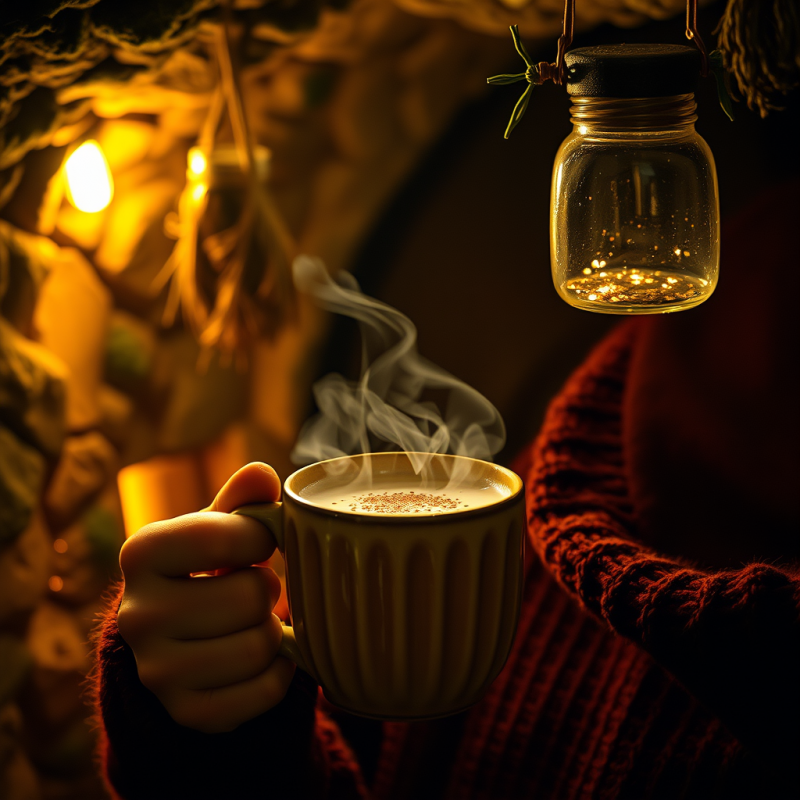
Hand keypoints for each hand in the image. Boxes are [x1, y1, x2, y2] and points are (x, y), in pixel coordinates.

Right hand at [117, 463, 294, 732]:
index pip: (228, 536)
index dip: (260, 537)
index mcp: (143, 552)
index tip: (257, 541)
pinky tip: (260, 657)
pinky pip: (264, 690)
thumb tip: (262, 475)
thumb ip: (241, 500)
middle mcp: (138, 613)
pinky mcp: (185, 710)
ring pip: (259, 645)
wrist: (174, 637)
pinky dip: (277, 672)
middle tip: (253, 588)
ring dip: (273, 631)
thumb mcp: (216, 527)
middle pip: (250, 595)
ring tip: (252, 620)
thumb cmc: (204, 566)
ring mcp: (157, 669)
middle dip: (267, 589)